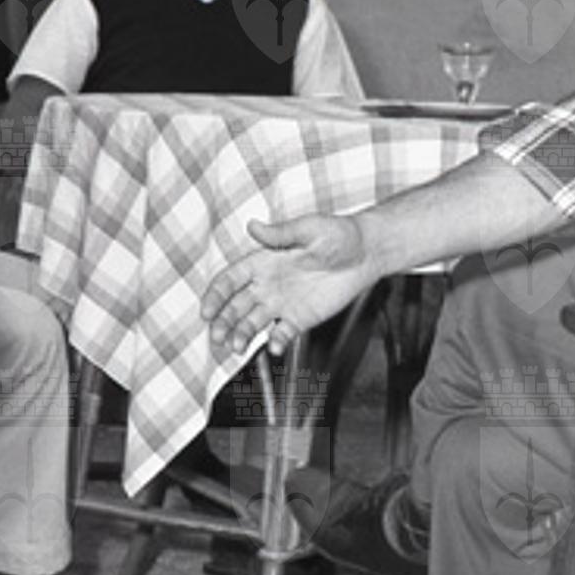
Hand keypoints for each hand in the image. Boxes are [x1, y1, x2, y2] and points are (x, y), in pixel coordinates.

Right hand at [202, 212, 369, 358]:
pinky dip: (275, 343)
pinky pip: (281, 334)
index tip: (207, 312)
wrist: (368, 253)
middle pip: (235, 306)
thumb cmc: (339, 234)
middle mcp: (267, 285)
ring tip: (236, 348)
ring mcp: (282, 304)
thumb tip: (252, 226)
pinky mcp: (299, 318)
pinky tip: (273, 348)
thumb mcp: (309, 229)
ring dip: (241, 335)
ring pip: (252, 323)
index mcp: (262, 262)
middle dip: (222, 322)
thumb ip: (280, 233)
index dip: (215, 296)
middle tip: (217, 337)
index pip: (230, 280)